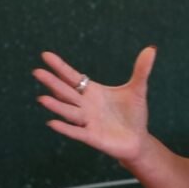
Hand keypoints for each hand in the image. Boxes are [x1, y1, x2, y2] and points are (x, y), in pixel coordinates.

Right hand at [32, 46, 156, 164]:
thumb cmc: (132, 114)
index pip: (73, 77)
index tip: (45, 55)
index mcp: (92, 92)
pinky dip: (66, 128)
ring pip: (68, 112)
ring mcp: (87, 121)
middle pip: (66, 92)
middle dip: (52, 82)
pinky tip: (52, 123)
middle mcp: (85, 106)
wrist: (137, 139)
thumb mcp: (138, 89)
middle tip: (37, 71)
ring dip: (56, 105)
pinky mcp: (92, 136)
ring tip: (41, 98)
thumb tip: (151, 48)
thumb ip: (141, 69)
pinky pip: (77, 132)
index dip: (60, 67)